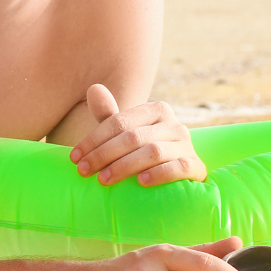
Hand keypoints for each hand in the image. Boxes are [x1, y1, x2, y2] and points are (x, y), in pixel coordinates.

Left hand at [70, 84, 205, 186]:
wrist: (176, 178)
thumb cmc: (142, 152)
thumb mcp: (125, 133)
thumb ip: (109, 115)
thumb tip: (94, 88)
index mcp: (156, 110)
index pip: (119, 122)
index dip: (93, 140)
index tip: (74, 157)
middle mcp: (174, 124)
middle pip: (132, 137)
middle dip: (103, 155)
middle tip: (84, 171)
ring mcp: (187, 145)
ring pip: (152, 152)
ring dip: (124, 166)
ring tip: (103, 179)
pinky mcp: (196, 166)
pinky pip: (178, 167)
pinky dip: (158, 174)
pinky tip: (140, 182)